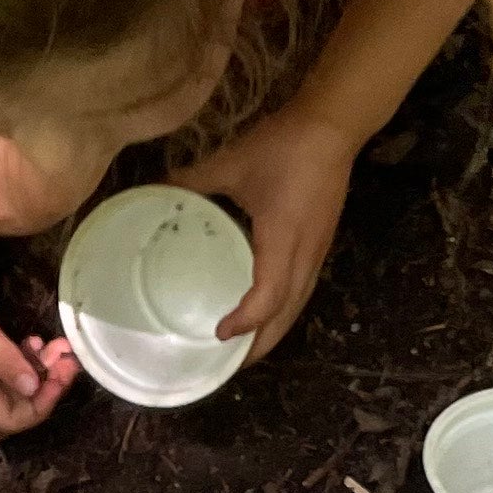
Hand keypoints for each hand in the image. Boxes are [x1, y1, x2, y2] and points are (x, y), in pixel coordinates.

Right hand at [0, 257, 79, 434]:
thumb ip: (6, 362)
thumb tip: (33, 390)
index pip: (13, 419)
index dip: (43, 403)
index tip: (61, 375)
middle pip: (18, 402)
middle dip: (48, 382)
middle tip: (67, 354)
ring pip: (16, 381)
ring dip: (40, 366)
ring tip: (56, 343)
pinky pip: (7, 364)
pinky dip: (25, 355)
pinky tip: (34, 339)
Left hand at [188, 104, 356, 357]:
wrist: (334, 126)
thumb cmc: (283, 145)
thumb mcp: (232, 163)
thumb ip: (193, 179)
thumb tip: (159, 190)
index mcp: (282, 241)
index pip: (268, 298)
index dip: (245, 322)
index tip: (218, 335)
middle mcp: (305, 255)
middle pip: (287, 316)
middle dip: (261, 345)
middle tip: (231, 367)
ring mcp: (317, 251)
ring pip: (298, 306)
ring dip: (274, 332)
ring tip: (248, 350)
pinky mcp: (321, 243)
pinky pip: (302, 289)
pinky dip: (284, 310)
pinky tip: (267, 311)